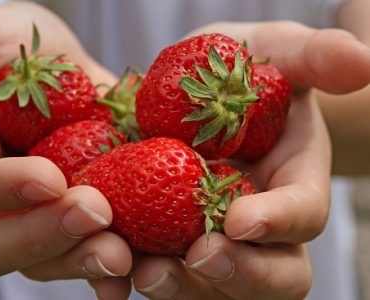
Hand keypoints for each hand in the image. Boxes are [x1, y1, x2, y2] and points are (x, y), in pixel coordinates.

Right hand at [0, 2, 133, 297]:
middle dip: (47, 237)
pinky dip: (119, 264)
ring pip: (49, 259)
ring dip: (86, 261)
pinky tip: (146, 263)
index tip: (49, 178)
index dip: (0, 191)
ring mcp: (37, 213)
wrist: (51, 66)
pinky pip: (91, 248)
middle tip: (97, 214)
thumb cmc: (4, 48)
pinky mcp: (79, 212)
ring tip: (127, 256)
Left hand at [126, 21, 369, 299]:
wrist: (198, 92)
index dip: (278, 222)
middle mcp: (260, 224)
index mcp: (293, 181)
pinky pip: (160, 273)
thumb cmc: (243, 71)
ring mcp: (216, 239)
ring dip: (180, 288)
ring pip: (212, 289)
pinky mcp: (169, 240)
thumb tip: (361, 60)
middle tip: (197, 259)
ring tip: (140, 271)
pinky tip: (107, 270)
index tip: (241, 220)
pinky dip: (132, 279)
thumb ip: (313, 57)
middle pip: (270, 276)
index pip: (303, 214)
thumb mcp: (275, 52)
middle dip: (238, 276)